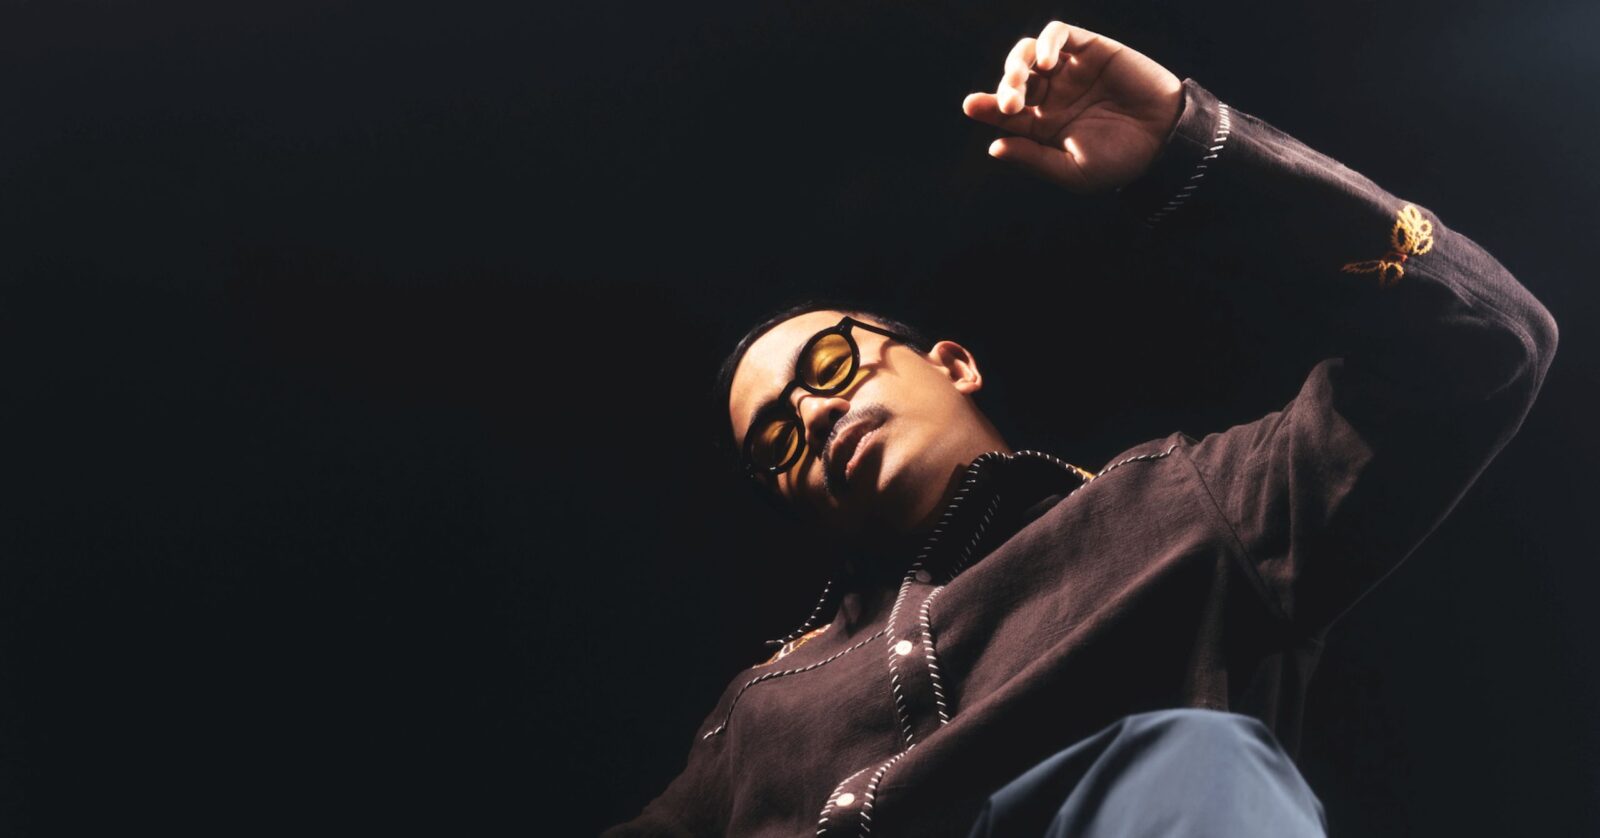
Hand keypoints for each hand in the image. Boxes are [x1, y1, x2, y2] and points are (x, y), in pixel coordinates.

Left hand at [962, 21, 1182, 193]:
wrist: (1166, 142)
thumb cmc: (1121, 163)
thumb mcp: (1072, 170)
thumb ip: (1033, 157)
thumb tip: (994, 147)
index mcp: (1042, 125)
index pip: (1003, 110)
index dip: (985, 106)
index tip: (972, 105)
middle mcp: (1052, 95)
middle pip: (1014, 78)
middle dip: (1005, 86)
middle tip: (1009, 104)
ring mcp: (1071, 70)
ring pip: (1029, 52)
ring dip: (1018, 62)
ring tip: (1023, 81)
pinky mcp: (1092, 49)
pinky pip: (1059, 33)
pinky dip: (1046, 41)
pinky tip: (1046, 63)